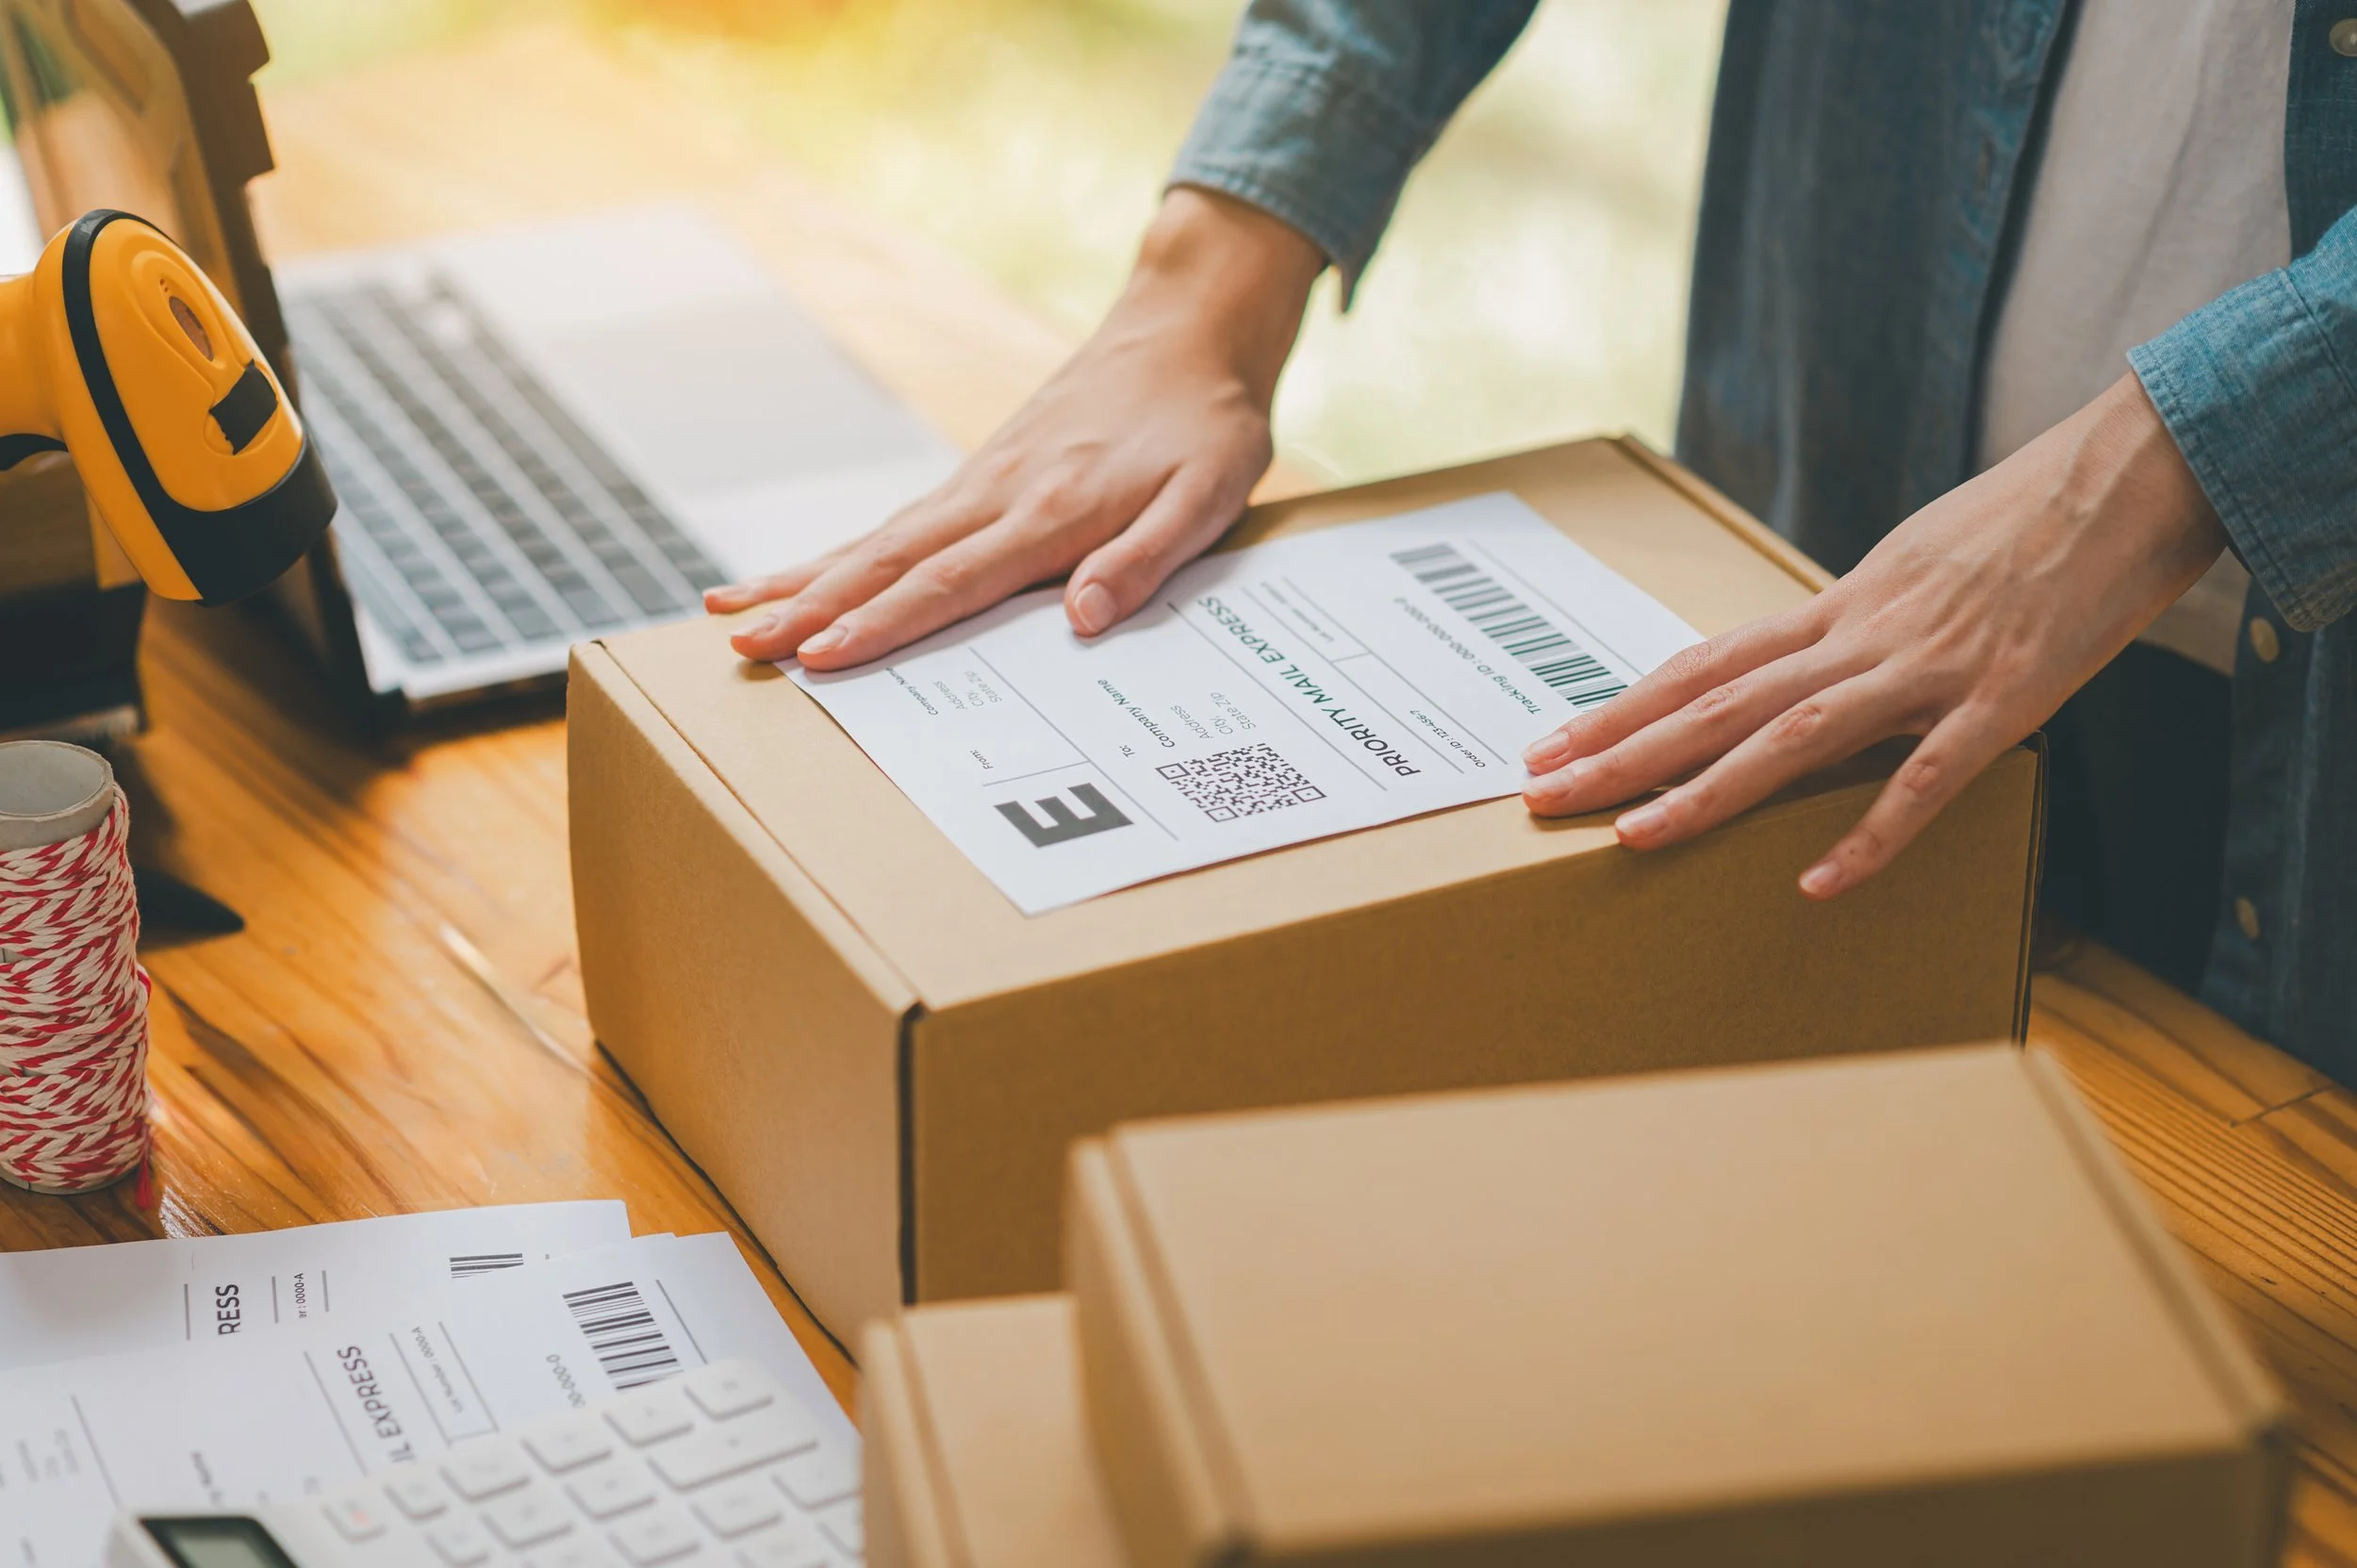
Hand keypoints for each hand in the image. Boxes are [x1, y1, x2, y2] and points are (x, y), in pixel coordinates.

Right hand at [707, 189, 1324, 668]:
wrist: (1187, 332)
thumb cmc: (1206, 425)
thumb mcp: (1205, 496)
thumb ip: (1147, 558)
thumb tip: (1082, 619)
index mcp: (1050, 511)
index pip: (951, 580)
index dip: (884, 623)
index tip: (821, 656)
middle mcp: (997, 494)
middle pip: (889, 561)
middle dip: (812, 608)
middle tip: (742, 648)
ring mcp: (979, 482)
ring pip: (876, 541)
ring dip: (803, 581)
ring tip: (728, 614)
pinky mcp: (978, 477)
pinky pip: (895, 525)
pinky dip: (840, 554)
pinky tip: (798, 579)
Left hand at [1519, 372, 2228, 896]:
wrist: (2135, 470)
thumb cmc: (2030, 520)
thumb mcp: (1918, 564)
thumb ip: (1859, 622)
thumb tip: (1808, 664)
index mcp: (1842, 604)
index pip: (1705, 662)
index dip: (1622, 708)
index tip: (1550, 745)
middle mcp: (1864, 632)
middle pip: (1717, 701)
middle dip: (1621, 751)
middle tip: (1538, 793)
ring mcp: (1929, 667)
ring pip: (1793, 735)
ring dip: (1706, 790)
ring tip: (1630, 838)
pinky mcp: (2004, 697)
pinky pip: (1926, 777)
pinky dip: (1870, 832)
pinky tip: (1817, 883)